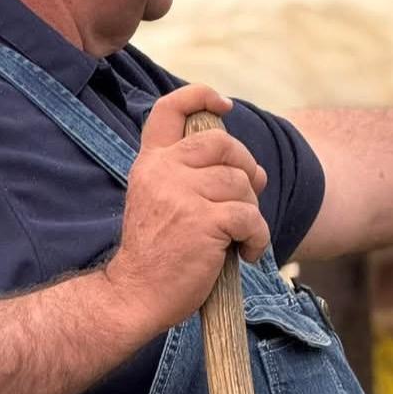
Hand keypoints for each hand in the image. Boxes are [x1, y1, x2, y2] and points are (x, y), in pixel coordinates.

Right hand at [103, 85, 269, 333]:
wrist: (134, 297)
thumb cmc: (158, 252)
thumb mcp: (164, 200)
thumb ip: (197, 177)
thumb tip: (256, 171)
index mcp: (151, 163)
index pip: (169, 109)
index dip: (200, 96)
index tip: (223, 105)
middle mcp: (163, 171)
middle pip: (223, 144)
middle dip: (245, 167)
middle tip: (246, 197)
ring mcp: (182, 194)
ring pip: (242, 183)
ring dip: (251, 210)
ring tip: (238, 235)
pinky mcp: (203, 221)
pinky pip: (250, 217)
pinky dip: (258, 237)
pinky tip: (247, 253)